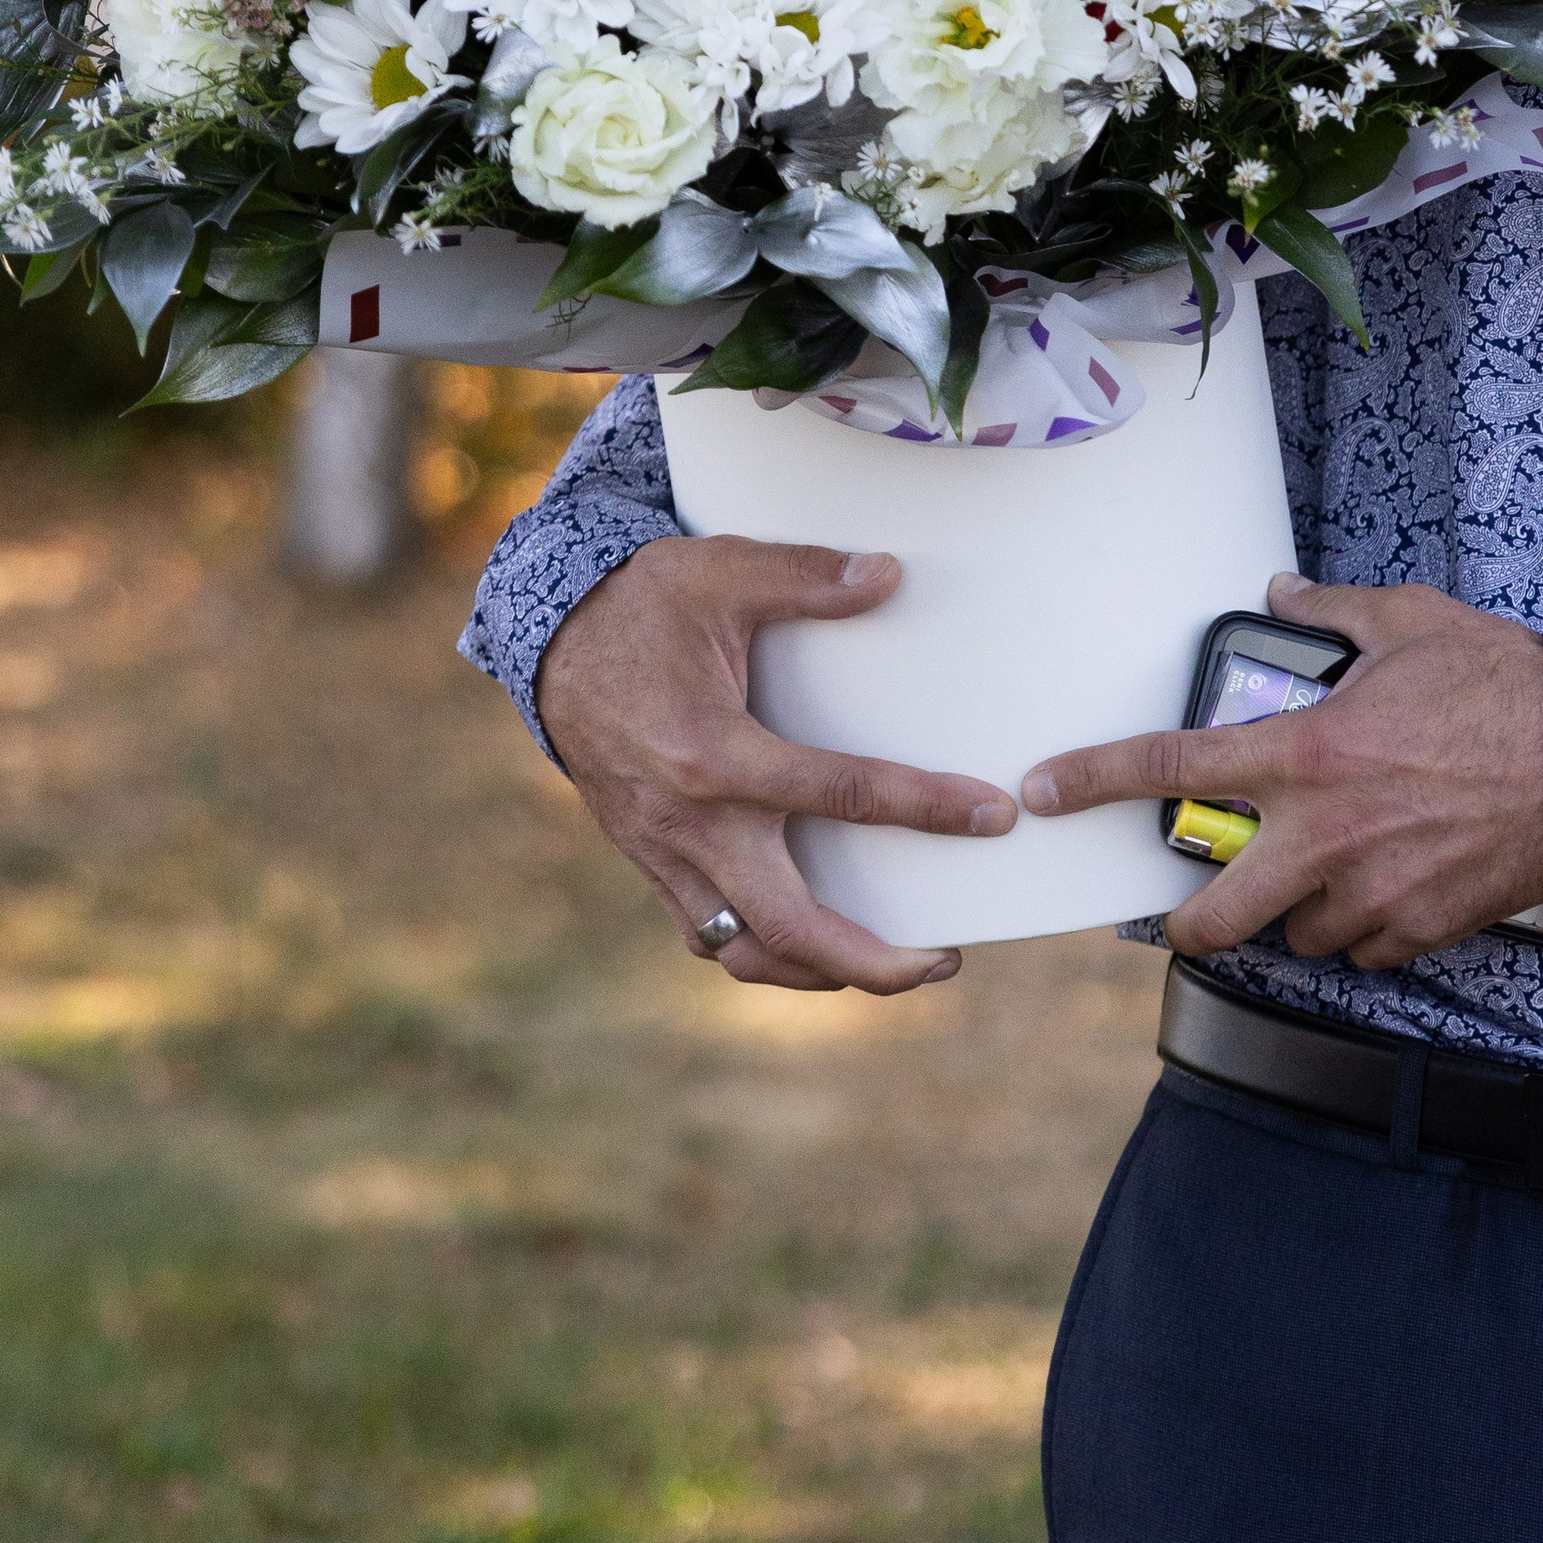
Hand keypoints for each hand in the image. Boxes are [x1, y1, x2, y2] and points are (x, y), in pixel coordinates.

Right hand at [535, 535, 1016, 995]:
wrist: (549, 639)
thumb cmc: (643, 602)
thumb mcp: (723, 569)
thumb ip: (806, 575)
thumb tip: (888, 575)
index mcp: (714, 752)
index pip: (841, 795)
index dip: (925, 809)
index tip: (993, 815)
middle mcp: (689, 822)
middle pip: (791, 928)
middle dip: (875, 962)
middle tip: (946, 960)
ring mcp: (664, 853)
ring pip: (745, 951)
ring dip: (822, 973)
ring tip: (895, 966)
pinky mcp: (650, 861)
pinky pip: (708, 934)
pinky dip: (763, 952)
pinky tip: (812, 943)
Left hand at [1020, 572, 1542, 972]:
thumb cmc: (1504, 685)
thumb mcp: (1411, 621)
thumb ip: (1336, 610)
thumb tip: (1286, 593)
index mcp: (1307, 754)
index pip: (1173, 767)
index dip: (1094, 780)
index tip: (1045, 791)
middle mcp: (1324, 835)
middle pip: (1213, 915)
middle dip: (1187, 920)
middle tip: (1191, 905)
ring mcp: (1371, 893)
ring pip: (1292, 936)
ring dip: (1292, 913)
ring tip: (1322, 873)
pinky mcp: (1419, 931)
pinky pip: (1360, 951)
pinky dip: (1358, 931)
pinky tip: (1383, 888)